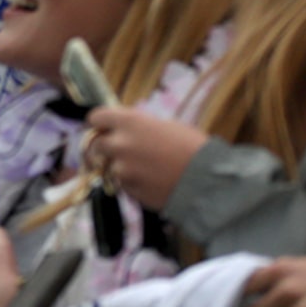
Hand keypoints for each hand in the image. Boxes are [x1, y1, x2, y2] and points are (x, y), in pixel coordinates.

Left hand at [84, 104, 206, 210]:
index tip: (105, 128)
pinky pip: (123, 185)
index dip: (100, 123)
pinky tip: (152, 182)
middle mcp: (119, 144)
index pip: (96, 117)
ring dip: (121, 168)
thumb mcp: (164, 126)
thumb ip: (137, 127)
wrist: (210, 180)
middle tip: (122, 151)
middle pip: (95, 145)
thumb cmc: (193, 147)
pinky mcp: (129, 189)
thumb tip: (123, 130)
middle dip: (106, 148)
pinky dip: (132, 183)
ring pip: (109, 167)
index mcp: (129, 122)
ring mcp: (122, 169)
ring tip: (146, 169)